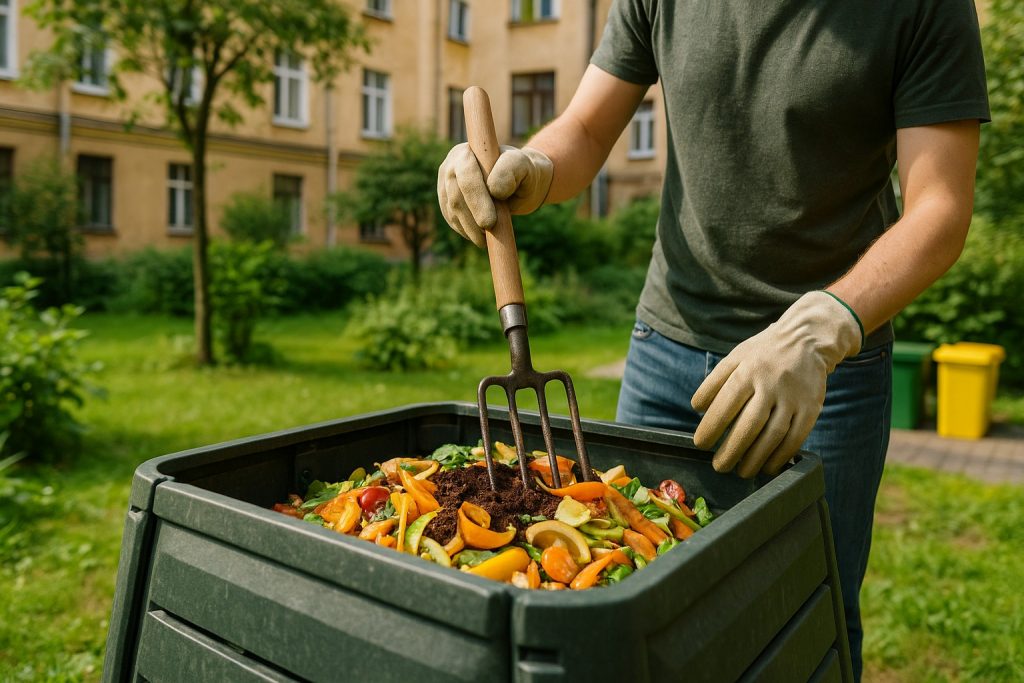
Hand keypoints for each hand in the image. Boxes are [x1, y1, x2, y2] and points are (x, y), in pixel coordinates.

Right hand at [437, 143, 552, 247]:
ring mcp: (446, 184)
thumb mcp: (523, 166)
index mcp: (468, 152)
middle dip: (472, 219)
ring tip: (486, 240)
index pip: (466, 176)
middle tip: (487, 238)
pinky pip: (451, 219)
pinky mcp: (446, 201)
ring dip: (469, 229)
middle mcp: (452, 165)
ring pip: (452, 211)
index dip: (476, 199)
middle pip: (455, 195)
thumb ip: (511, 169)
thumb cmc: (523, 172)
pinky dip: (465, 231)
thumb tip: (493, 188)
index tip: (489, 222)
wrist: (519, 183)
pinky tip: (479, 237)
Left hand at [691, 291, 863, 477]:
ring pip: (773, 435)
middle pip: (749, 425)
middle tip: (719, 466)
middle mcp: (771, 384)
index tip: (700, 444)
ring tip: (741, 471)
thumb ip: (714, 382)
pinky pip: (795, 438)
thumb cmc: (763, 353)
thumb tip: (697, 409)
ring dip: (756, 458)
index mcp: (748, 371)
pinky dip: (780, 456)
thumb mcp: (735, 357)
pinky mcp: (811, 408)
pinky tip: (767, 466)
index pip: (725, 404)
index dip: (711, 427)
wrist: (806, 339)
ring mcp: (793, 398)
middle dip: (731, 450)